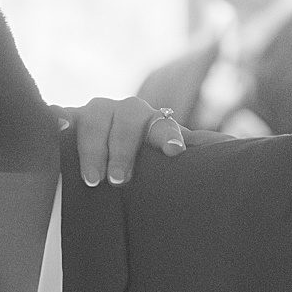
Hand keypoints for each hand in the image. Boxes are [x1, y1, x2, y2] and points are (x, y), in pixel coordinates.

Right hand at [52, 96, 188, 186]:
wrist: (103, 139)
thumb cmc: (140, 152)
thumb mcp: (164, 148)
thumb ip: (196, 144)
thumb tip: (234, 144)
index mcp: (150, 119)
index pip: (162, 125)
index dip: (166, 136)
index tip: (174, 151)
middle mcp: (122, 111)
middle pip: (125, 124)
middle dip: (122, 152)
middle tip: (118, 181)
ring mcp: (92, 112)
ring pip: (93, 122)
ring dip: (93, 150)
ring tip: (92, 179)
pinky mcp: (66, 117)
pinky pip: (59, 114)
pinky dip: (57, 119)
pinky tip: (57, 125)